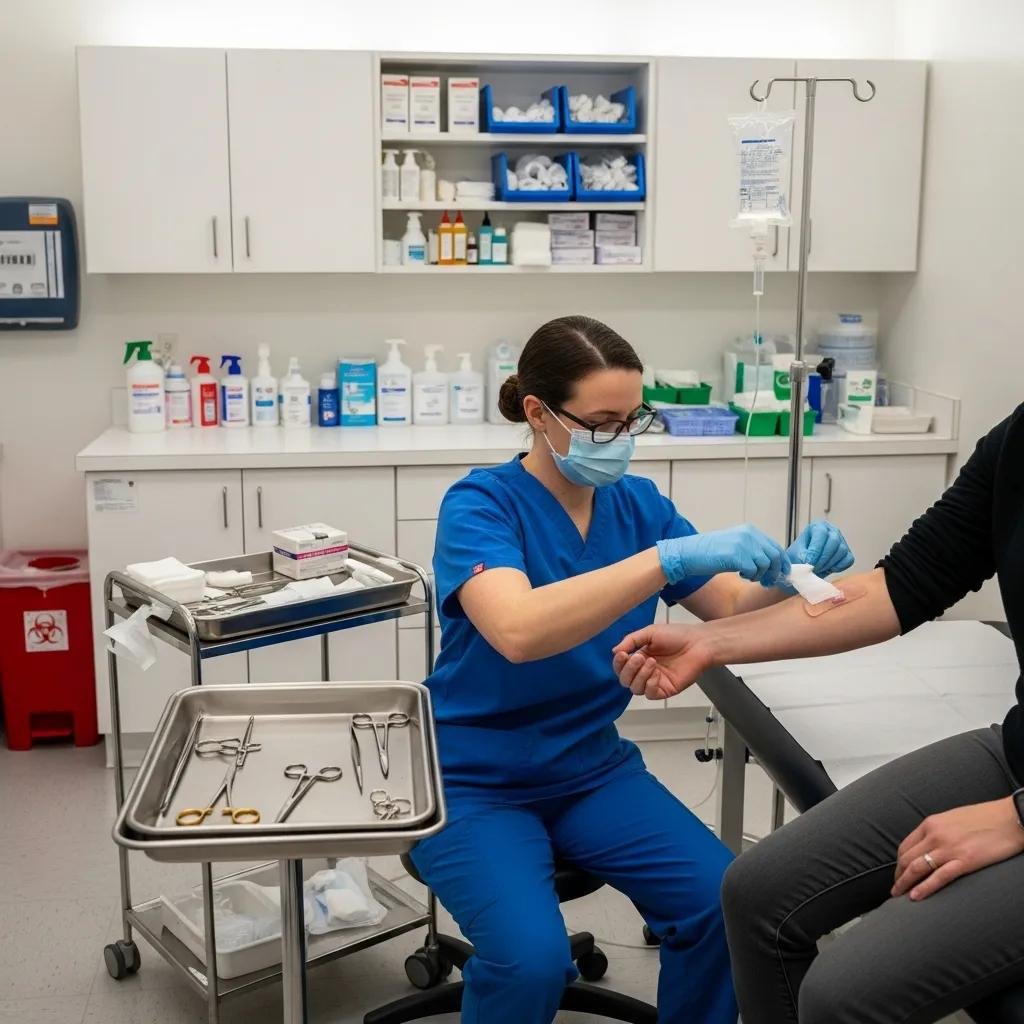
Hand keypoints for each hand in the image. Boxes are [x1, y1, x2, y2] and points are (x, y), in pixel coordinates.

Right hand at [611, 623, 716, 700]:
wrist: (698, 643)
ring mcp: (654, 682)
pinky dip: (649, 684)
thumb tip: (614, 652)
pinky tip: (656, 674)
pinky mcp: (665, 690)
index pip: (621, 666)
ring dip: (639, 676)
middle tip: (640, 657)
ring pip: (635, 688)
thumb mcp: (650, 632)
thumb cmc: (676, 635)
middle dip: (629, 669)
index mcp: (639, 657)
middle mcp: (644, 671)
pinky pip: (650, 694)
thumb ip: (631, 641)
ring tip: (652, 662)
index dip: (619, 663)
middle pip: (625, 680)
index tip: (623, 654)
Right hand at [658, 525, 790, 587]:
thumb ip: (752, 549)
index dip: (782, 562)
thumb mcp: (735, 545)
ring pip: (765, 564)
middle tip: (767, 582)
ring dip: (760, 575)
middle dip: (774, 571)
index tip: (782, 574)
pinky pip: (753, 570)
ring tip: (749, 577)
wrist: (689, 553)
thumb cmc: (710, 552)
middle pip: (774, 556)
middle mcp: (748, 534)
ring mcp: (742, 544)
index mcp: (750, 530)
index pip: (775, 546)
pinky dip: (750, 576)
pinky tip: (741, 575)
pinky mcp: (736, 555)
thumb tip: (772, 563)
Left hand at [785, 520, 853, 578]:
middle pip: (834, 541)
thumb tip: (809, 562)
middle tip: (814, 567)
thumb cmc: (799, 555)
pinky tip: (828, 568)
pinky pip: (848, 559)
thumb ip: (802, 556)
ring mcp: (842, 541)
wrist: (805, 563)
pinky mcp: (847, 552)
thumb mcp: (795, 554)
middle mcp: (832, 530)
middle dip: (823, 558)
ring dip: (829, 563)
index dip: (815, 549)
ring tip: (818, 568)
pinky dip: (839, 566)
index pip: (821, 533)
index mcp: (818, 526)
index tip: (809, 562)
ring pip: (842, 551)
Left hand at [892, 798, 1023, 899]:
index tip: (898, 873)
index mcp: (931, 823)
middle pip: (907, 858)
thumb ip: (937, 831)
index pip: (905, 846)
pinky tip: (915, 897)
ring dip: (904, 884)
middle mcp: (935, 835)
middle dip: (898, 876)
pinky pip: (939, 877)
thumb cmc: (984, 818)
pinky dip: (924, 888)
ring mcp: (949, 848)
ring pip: (917, 868)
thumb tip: (928, 845)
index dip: (899, 863)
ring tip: (899, 896)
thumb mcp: (952, 819)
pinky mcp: (965, 861)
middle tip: (895, 889)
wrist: (1010, 818)